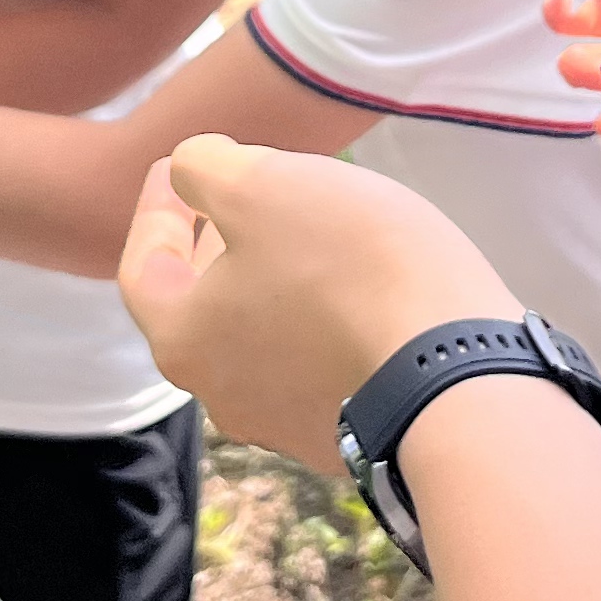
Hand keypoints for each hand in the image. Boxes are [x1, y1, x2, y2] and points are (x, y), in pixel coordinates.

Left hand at [119, 136, 516, 475]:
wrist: (456, 371)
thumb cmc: (346, 266)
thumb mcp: (261, 185)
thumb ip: (206, 168)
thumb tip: (194, 170)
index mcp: (183, 340)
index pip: (144, 268)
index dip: (155, 209)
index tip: (176, 165)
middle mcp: (224, 395)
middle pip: (203, 307)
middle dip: (218, 245)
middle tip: (246, 197)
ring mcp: (290, 424)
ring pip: (263, 336)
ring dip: (275, 283)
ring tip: (311, 236)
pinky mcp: (352, 435)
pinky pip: (321, 362)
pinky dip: (322, 318)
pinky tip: (362, 288)